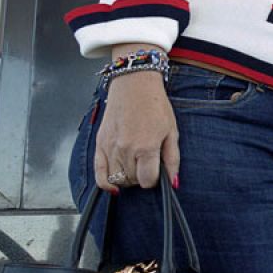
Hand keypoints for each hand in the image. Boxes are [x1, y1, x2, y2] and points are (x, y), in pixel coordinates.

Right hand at [93, 70, 178, 190]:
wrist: (133, 86)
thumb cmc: (155, 106)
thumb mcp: (172, 131)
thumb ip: (172, 159)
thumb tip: (173, 182)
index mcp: (146, 147)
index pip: (147, 180)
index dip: (154, 179)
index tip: (157, 171)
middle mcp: (125, 149)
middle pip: (132, 180)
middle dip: (141, 176)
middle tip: (147, 164)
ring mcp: (110, 147)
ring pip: (117, 179)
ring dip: (127, 178)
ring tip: (135, 165)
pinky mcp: (99, 144)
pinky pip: (99, 174)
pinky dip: (105, 183)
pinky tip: (114, 187)